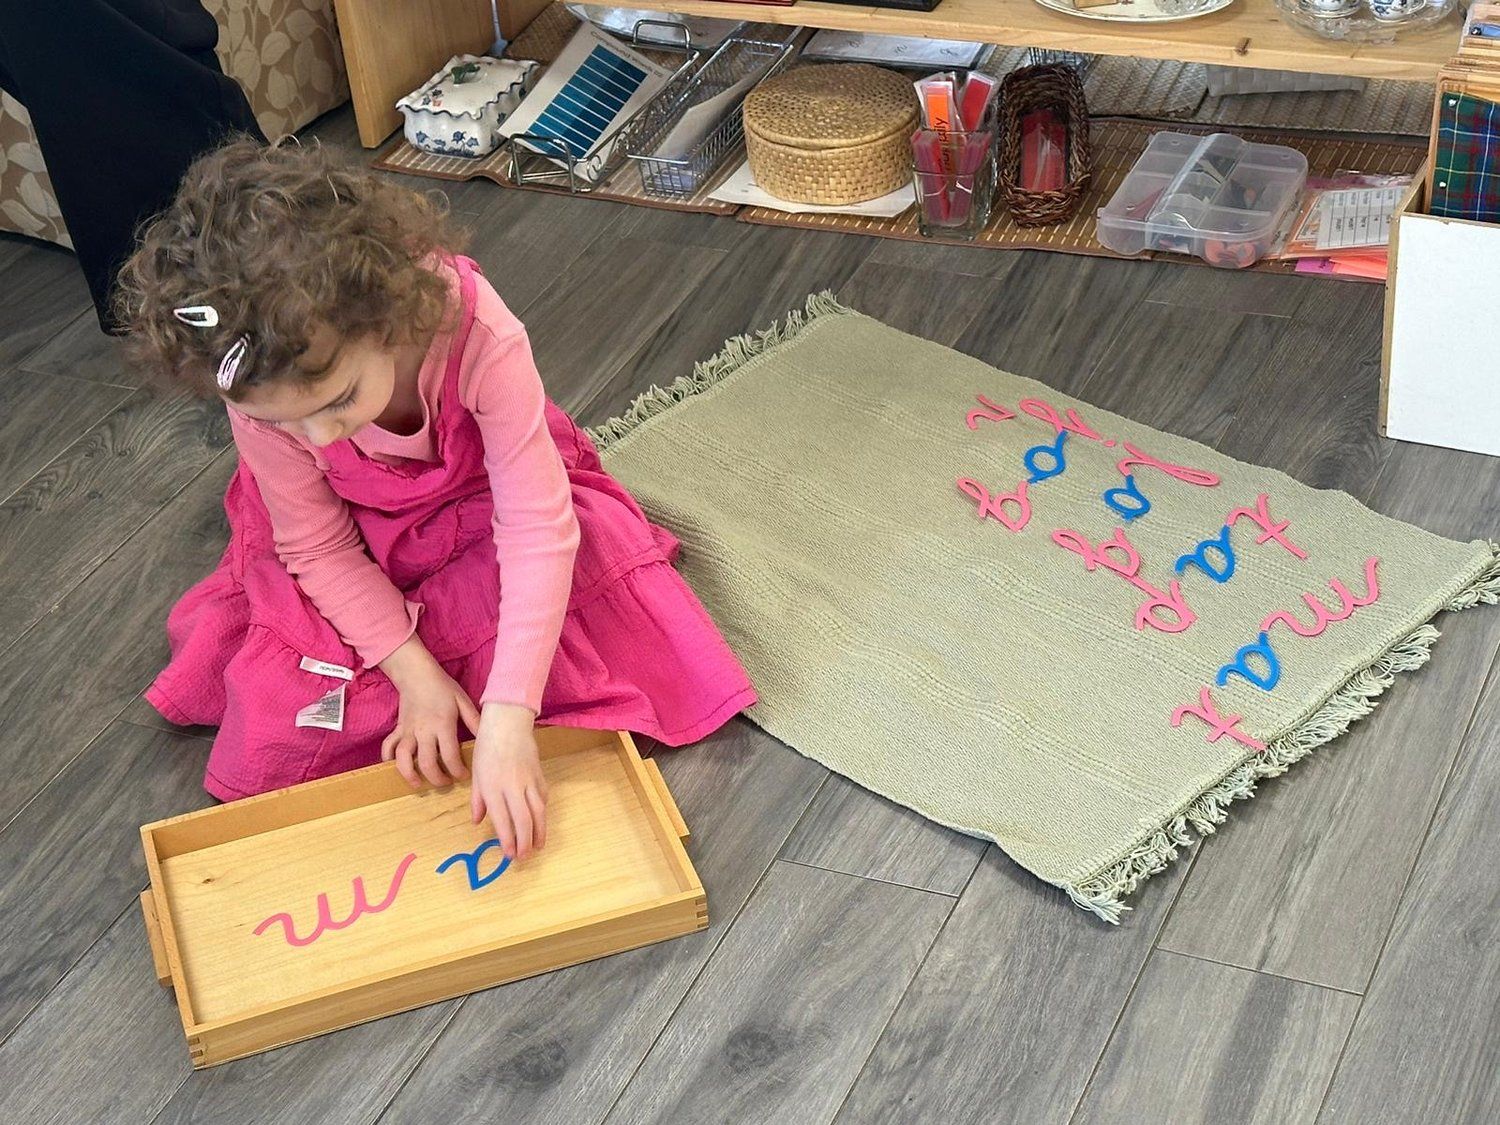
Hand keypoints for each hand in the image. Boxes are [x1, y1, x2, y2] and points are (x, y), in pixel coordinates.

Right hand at [378, 635, 479, 788]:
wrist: (416, 673)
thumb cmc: (442, 686)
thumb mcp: (462, 700)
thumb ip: (474, 720)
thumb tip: (487, 737)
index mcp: (442, 724)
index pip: (450, 755)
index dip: (457, 770)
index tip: (464, 775)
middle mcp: (424, 730)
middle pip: (426, 762)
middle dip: (436, 778)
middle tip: (445, 783)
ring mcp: (408, 730)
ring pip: (403, 758)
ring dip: (409, 774)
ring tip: (418, 784)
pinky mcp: (398, 729)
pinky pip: (388, 746)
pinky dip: (388, 759)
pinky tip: (395, 767)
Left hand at [471, 702, 547, 860]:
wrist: (508, 723)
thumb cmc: (487, 748)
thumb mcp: (476, 774)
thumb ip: (478, 799)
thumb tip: (478, 821)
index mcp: (493, 787)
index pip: (502, 820)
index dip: (507, 840)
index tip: (509, 855)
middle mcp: (512, 786)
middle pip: (523, 819)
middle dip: (525, 842)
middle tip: (525, 857)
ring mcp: (529, 781)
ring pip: (538, 811)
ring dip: (539, 831)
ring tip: (539, 846)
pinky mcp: (540, 775)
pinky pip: (543, 797)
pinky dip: (543, 812)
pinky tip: (541, 822)